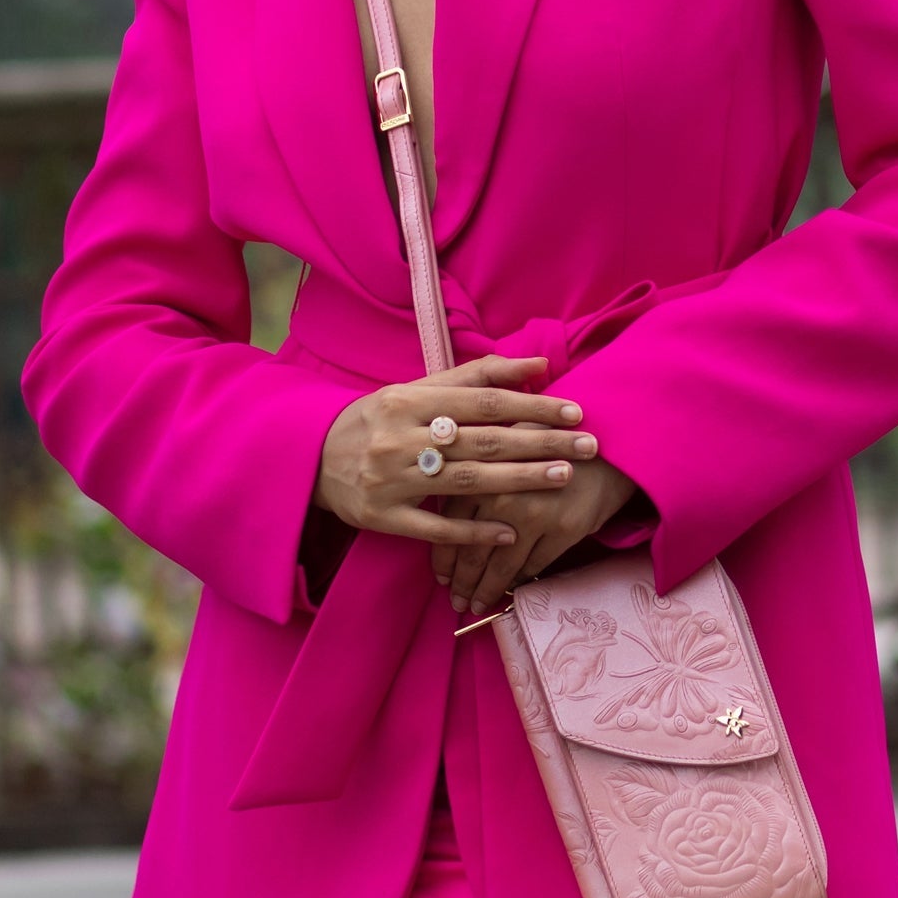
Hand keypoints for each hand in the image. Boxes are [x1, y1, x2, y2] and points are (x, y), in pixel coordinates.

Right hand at [313, 352, 598, 549]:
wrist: (310, 457)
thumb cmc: (377, 419)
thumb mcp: (416, 390)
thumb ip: (477, 376)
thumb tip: (537, 364)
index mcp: (409, 399)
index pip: (484, 401)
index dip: (532, 405)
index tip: (575, 411)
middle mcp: (401, 437)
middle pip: (483, 440)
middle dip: (540, 442)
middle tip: (588, 445)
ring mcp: (391, 479)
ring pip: (466, 482)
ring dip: (519, 480)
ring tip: (563, 477)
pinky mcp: (382, 517)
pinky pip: (435, 529)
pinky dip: (474, 533)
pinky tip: (511, 533)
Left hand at [438, 455, 642, 617]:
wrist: (603, 445)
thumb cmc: (547, 444)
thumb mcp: (503, 448)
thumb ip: (474, 475)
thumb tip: (445, 514)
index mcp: (481, 474)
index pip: (449, 525)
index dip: (443, 558)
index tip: (440, 577)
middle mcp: (503, 497)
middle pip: (472, 552)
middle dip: (461, 583)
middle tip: (455, 601)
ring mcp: (534, 516)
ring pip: (501, 567)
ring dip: (486, 591)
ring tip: (477, 605)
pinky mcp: (563, 531)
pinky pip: (532, 566)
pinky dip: (518, 580)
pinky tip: (510, 587)